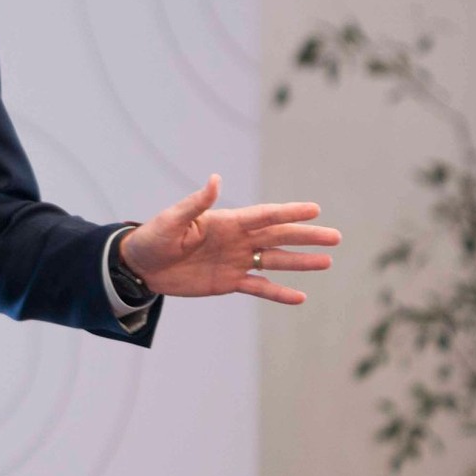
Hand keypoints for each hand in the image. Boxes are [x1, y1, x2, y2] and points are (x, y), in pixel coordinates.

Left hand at [120, 175, 341, 305]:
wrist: (140, 266)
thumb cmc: (153, 238)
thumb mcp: (172, 220)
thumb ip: (196, 204)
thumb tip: (214, 179)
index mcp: (226, 221)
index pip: (264, 215)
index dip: (288, 212)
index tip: (314, 209)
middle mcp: (237, 240)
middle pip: (278, 237)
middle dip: (306, 236)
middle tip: (335, 236)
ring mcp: (235, 261)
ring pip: (275, 261)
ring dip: (300, 262)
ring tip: (327, 261)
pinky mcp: (228, 282)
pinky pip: (259, 288)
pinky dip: (279, 293)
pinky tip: (300, 297)